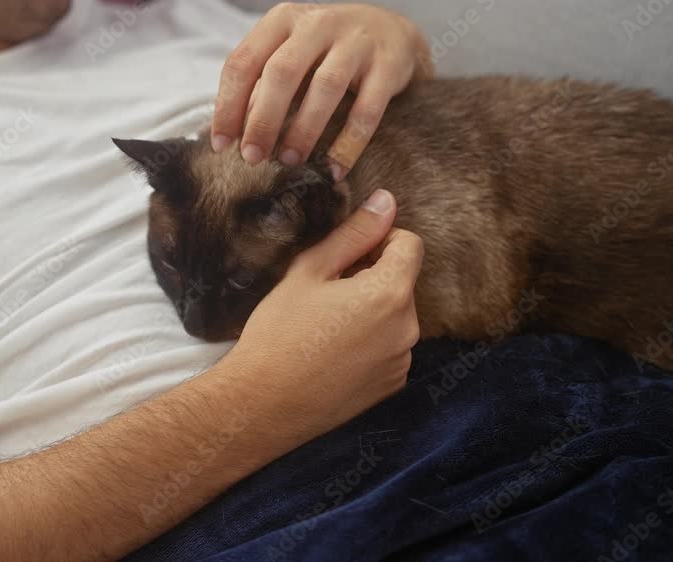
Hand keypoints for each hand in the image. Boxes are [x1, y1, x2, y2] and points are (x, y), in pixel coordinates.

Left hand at [211, 3, 431, 180]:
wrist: (391, 33)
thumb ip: (262, 86)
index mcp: (283, 20)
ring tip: (291, 162)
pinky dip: (348, 145)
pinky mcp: (388, 65)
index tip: (221, 145)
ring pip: (324, 88)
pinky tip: (334, 170)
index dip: (228, 106)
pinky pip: (366, 111)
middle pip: (281, 73)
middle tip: (253, 158)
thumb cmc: (326, 52)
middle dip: (263, 120)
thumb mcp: (291, 56)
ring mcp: (356, 42)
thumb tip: (232, 134)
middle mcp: (318, 24)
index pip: (244, 62)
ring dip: (303, 130)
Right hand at [226, 189, 424, 440]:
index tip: (345, 256)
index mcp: (389, 294)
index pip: (409, 245)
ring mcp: (401, 361)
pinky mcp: (391, 385)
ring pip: (394, 316)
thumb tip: (386, 201)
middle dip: (370, 278)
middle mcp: (407, 329)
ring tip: (324, 326)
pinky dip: (369, 342)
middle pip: (401, 282)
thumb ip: (354, 234)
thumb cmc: (279, 333)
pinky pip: (389, 348)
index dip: (379, 241)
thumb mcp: (310, 272)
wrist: (263, 404)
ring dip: (370, 311)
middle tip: (324, 293)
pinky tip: (331, 352)